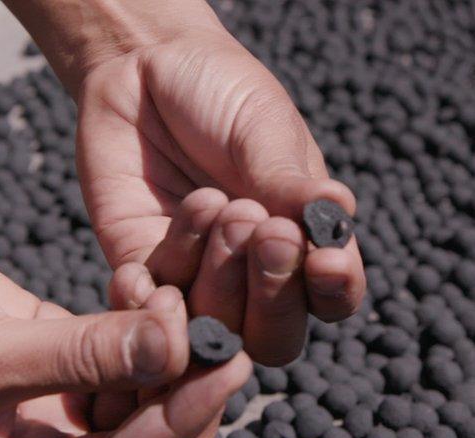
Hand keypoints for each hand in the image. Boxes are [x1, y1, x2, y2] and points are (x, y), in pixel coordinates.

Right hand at [0, 228, 250, 437]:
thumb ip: (78, 355)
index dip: (179, 420)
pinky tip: (147, 280)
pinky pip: (116, 349)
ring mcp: (47, 405)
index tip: (225, 364)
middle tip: (216, 328)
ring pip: (140, 393)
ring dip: (168, 349)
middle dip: (185, 390)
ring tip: (181, 291)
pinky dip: (139, 321)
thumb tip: (174, 347)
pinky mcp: (50, 355)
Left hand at [75, 29, 365, 365]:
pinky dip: (151, 296)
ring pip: (215, 328)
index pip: (331, 294)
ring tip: (212, 203)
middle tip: (262, 228)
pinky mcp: (143, 268)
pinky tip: (148, 266)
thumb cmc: (217, 91)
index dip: (333, 290)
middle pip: (275, 336)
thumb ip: (288, 183)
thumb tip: (336, 217)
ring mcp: (197, 276)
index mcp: (302, 238)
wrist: (139, 66)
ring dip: (218, 279)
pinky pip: (150, 308)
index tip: (326, 259)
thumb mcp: (262, 128)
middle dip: (273, 293)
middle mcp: (253, 271)